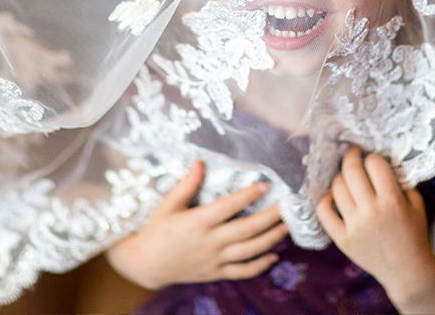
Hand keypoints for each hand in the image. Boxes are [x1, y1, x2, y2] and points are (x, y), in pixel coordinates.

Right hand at [106, 160, 288, 289]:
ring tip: (286, 227)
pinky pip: (243, 271)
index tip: (266, 184)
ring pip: (249, 251)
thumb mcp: (168, 204)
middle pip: (246, 230)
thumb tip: (200, 162)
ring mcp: (214, 260)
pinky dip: (260, 266)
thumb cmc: (157, 230)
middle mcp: (209, 242)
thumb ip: (187, 184)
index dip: (248, 195)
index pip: (228, 206)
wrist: (147, 263)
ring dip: (270, 239)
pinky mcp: (216, 272)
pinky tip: (274, 256)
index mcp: (197, 222)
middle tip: (287, 206)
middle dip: (269, 217)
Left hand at [316, 148, 434, 297]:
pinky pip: (324, 212)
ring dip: (340, 178)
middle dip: (351, 156)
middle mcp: (371, 211)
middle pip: (351, 171)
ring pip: (336, 188)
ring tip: (346, 178)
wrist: (407, 271)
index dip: (372, 157)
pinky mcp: (342, 239)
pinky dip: (324, 199)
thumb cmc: (414, 235)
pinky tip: (331, 196)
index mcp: (392, 201)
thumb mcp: (416, 204)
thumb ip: (401, 182)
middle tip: (352, 153)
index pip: (374, 164)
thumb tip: (382, 163)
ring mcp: (354, 225)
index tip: (371, 159)